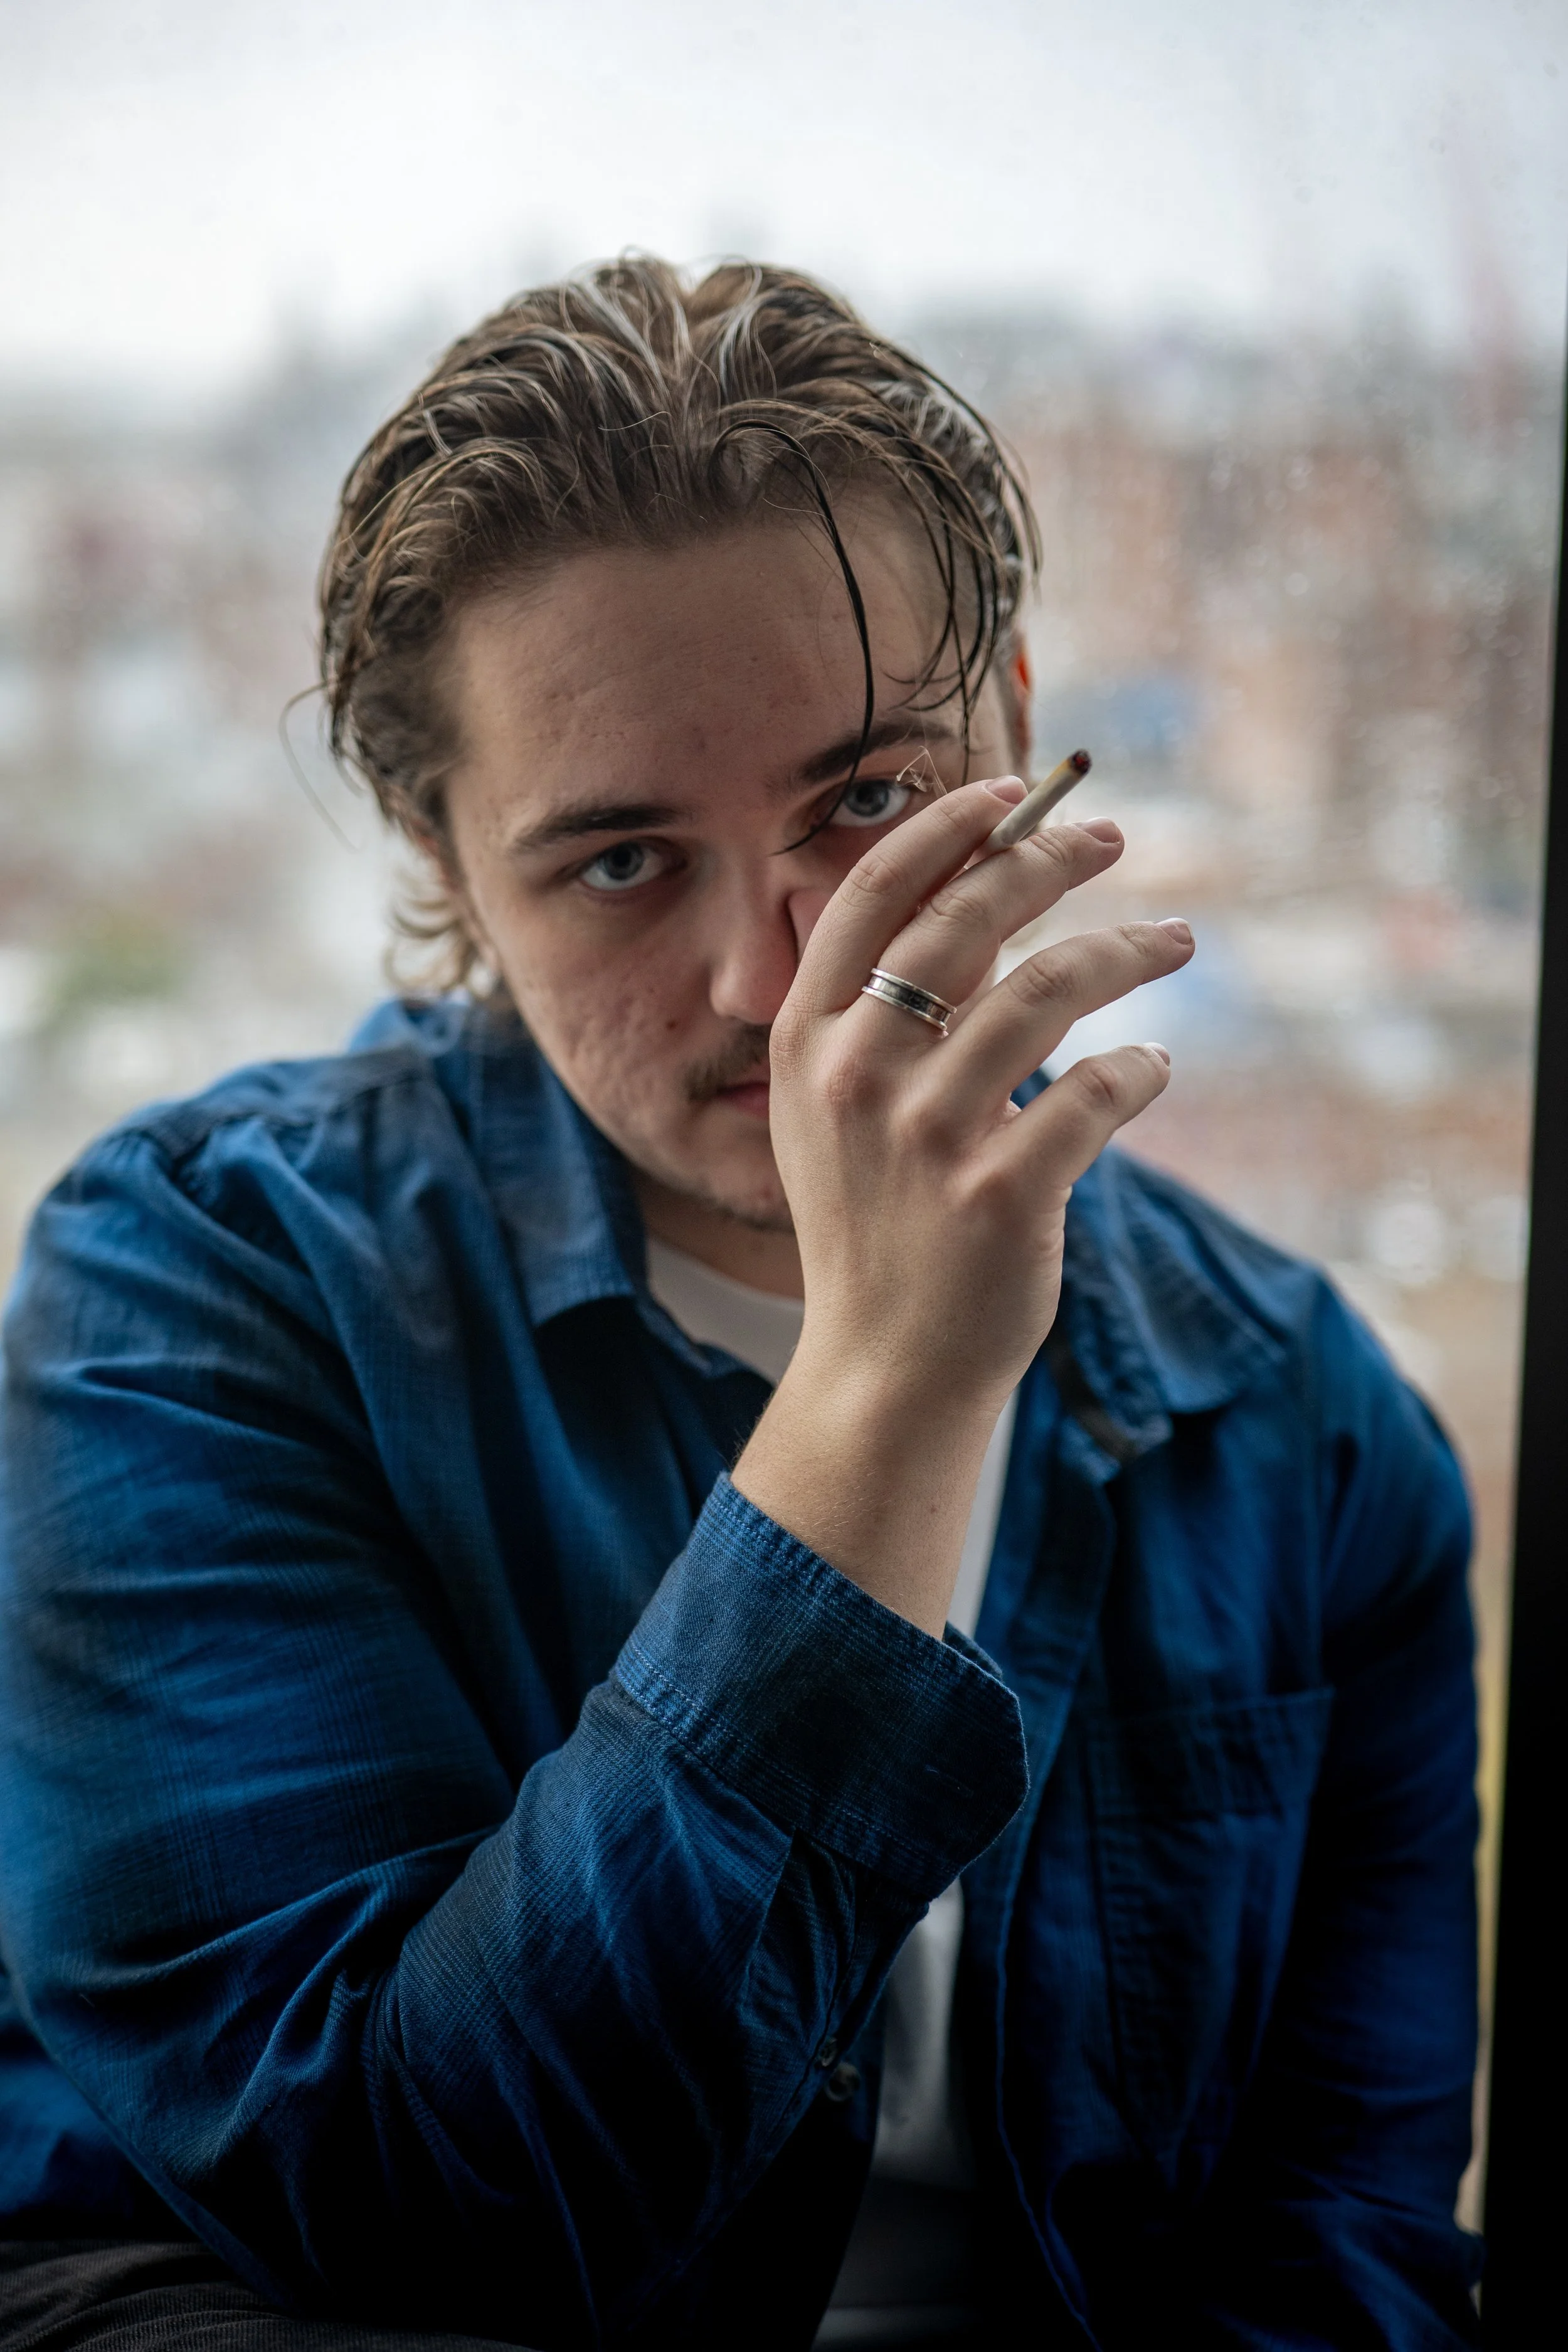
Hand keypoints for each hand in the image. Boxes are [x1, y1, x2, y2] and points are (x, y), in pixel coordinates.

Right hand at [731, 779, 1192, 1634]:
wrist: (884, 1366)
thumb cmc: (878, 1223)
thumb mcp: (838, 1113)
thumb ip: (883, 1014)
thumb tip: (979, 897)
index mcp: (807, 1042)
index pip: (866, 896)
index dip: (941, 829)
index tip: (1009, 792)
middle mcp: (855, 1076)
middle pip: (963, 921)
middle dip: (1047, 861)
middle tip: (1110, 839)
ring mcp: (923, 1137)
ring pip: (1047, 993)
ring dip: (1124, 951)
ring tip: (1173, 940)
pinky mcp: (996, 1195)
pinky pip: (1095, 1093)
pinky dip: (1140, 1068)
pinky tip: (1155, 1064)